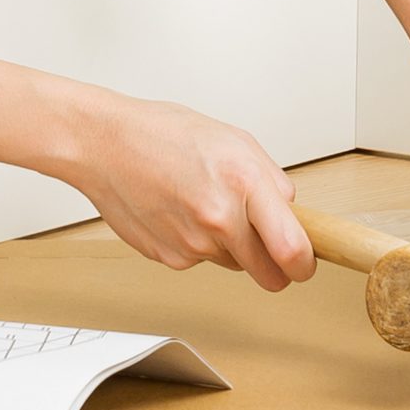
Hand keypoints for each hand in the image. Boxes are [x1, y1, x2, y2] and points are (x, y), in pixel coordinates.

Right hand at [55, 88, 318, 288]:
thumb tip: (292, 214)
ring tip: (203, 204)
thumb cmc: (163, 135)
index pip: (293, 251)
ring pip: (234, 265)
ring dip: (230, 246)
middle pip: (269, 275)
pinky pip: (201, 261)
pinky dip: (198, 244)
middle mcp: (219, 219)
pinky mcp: (169, 258)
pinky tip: (180, 212)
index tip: (305, 263)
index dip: (304, 265)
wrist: (103, 145)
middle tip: (262, 239)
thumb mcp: (234, 140)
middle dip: (272, 263)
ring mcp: (192, 244)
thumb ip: (271, 180)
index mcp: (244, 183)